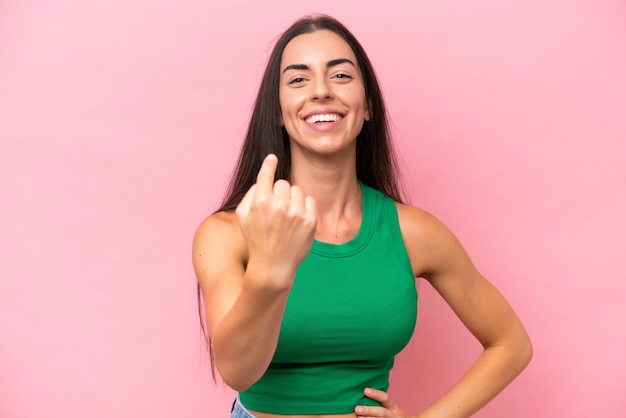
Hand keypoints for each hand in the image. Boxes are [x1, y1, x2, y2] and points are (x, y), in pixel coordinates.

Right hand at [236, 154, 316, 285]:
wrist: (273, 266)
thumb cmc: (255, 239)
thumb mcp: (242, 216)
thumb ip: (251, 193)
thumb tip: (265, 177)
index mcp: (260, 201)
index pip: (267, 174)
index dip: (269, 164)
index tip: (272, 158)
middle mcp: (279, 205)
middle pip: (283, 183)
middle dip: (279, 192)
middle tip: (275, 209)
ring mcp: (296, 212)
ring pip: (296, 190)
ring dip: (291, 199)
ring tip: (286, 217)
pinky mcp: (310, 220)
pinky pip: (309, 200)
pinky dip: (303, 207)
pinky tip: (296, 220)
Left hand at [355, 388, 409, 417]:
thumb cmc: (391, 414)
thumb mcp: (390, 407)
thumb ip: (380, 401)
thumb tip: (364, 392)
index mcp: (393, 407)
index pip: (385, 398)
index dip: (376, 394)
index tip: (365, 390)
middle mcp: (393, 414)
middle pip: (382, 412)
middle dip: (369, 410)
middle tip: (357, 408)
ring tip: (358, 417)